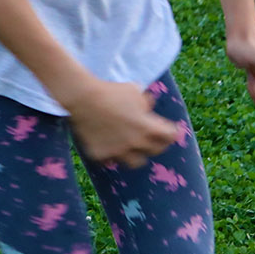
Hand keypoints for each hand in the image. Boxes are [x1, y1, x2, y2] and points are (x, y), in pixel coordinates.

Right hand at [65, 79, 182, 167]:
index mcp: (148, 128)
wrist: (82, 97)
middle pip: (156, 150)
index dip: (170, 132)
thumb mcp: (134, 91)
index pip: (171, 136)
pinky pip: (110, 159)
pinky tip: (107, 146)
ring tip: (131, 149)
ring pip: (136, 162)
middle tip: (151, 139)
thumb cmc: (111, 91)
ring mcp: (118, 151)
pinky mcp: (101, 154)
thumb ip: (145, 102)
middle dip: (156, 143)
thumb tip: (148, 107)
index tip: (168, 130)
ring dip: (136, 154)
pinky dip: (111, 154)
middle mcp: (136, 143)